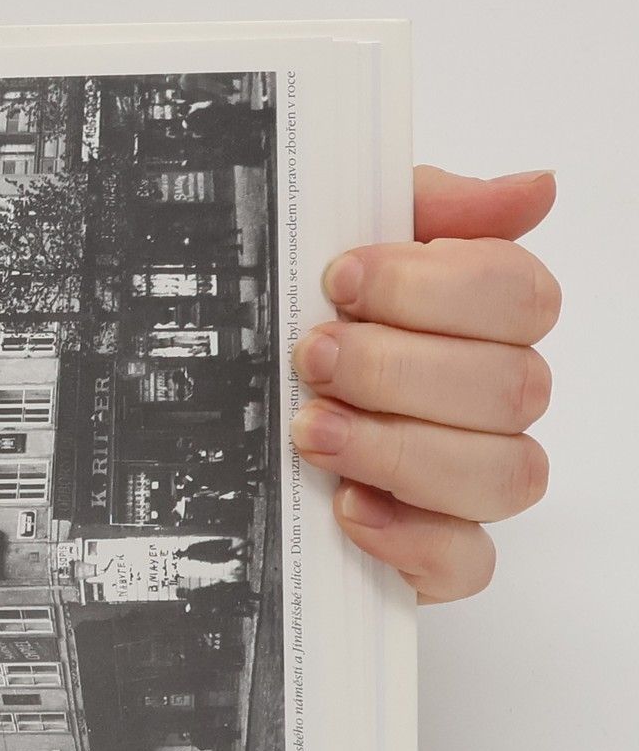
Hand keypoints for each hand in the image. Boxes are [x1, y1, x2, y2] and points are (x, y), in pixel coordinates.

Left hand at [289, 166, 559, 601]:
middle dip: (399, 368)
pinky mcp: (437, 556)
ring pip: (503, 473)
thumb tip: (533, 189)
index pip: (520, 294)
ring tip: (312, 431)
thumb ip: (423, 209)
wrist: (218, 433)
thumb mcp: (332, 247)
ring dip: (401, 448)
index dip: (435, 286)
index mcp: (481, 321)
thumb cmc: (294, 332)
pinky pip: (467, 560)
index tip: (340, 278)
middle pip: (512, 386)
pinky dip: (410, 537)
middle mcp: (491, 401)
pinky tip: (348, 508)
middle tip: (311, 358)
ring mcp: (470, 482)